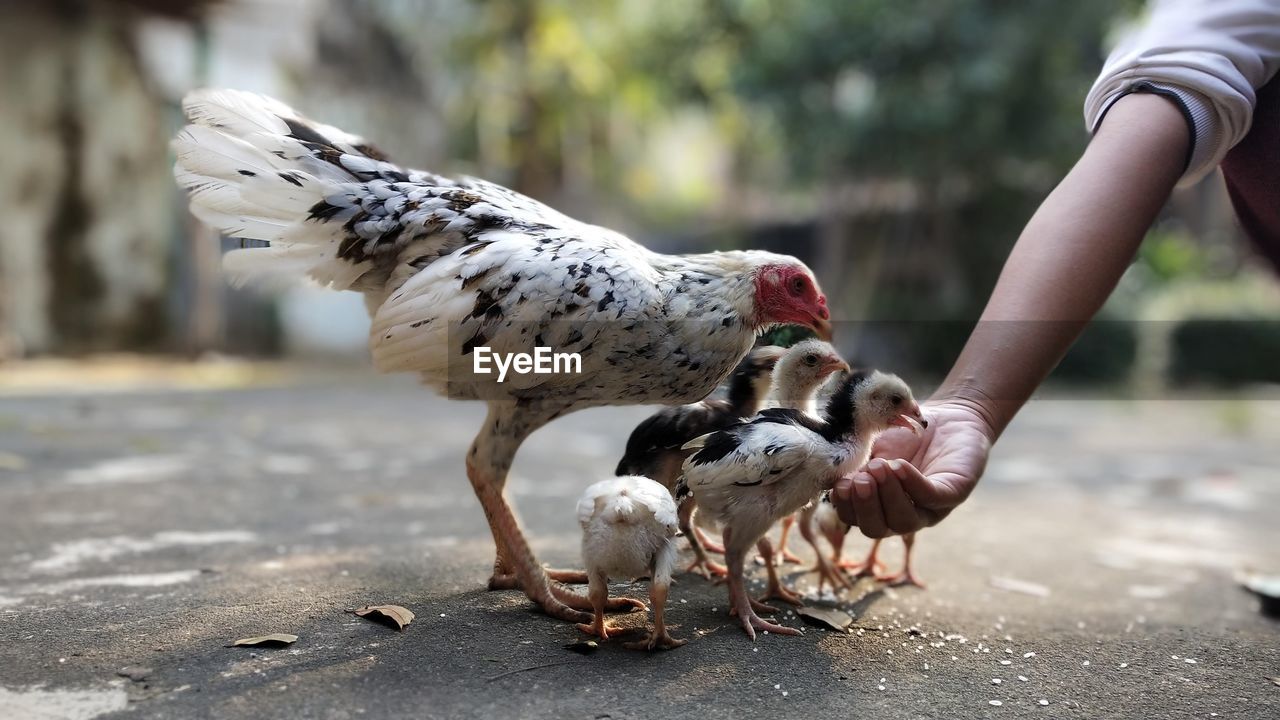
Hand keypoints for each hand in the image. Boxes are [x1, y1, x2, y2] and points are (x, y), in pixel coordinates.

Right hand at [832, 398, 994, 537]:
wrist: (946, 416)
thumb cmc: (904, 436)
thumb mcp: (872, 448)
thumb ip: (853, 464)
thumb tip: (830, 473)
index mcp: (879, 506)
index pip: (856, 519)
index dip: (845, 506)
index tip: (839, 485)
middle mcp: (904, 513)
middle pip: (878, 529)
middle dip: (864, 507)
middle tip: (860, 481)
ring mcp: (930, 507)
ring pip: (905, 522)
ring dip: (887, 496)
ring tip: (879, 467)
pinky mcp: (954, 492)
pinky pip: (932, 497)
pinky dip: (912, 483)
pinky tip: (899, 466)